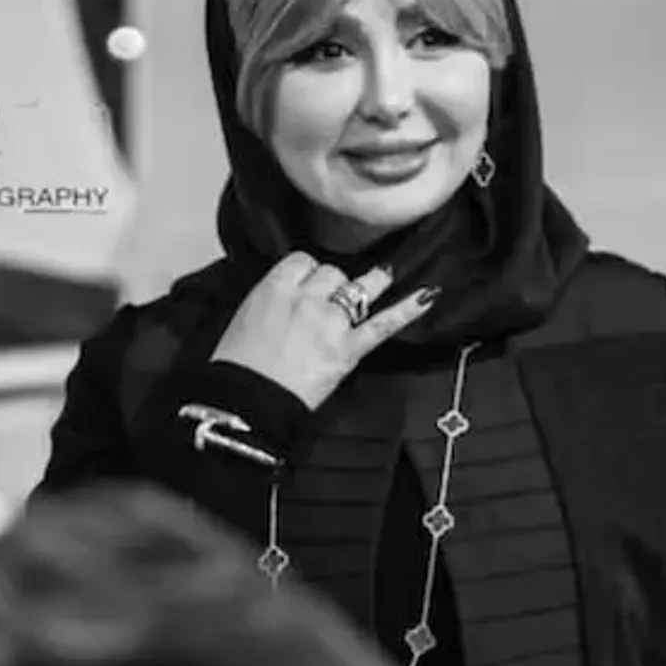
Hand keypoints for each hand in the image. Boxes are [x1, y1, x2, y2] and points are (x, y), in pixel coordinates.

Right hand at [211, 254, 437, 409]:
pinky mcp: (349, 349)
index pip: (302, 262)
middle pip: (332, 272)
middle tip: (328, 303)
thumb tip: (285, 299)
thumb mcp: (244, 320)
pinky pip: (383, 324)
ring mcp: (331, 322)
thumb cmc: (236, 367)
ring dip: (371, 282)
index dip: (306, 273)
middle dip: (332, 284)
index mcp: (274, 287)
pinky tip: (429, 296)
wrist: (247, 404)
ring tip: (384, 275)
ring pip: (358, 287)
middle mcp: (306, 297)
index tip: (306, 284)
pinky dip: (407, 311)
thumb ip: (270, 301)